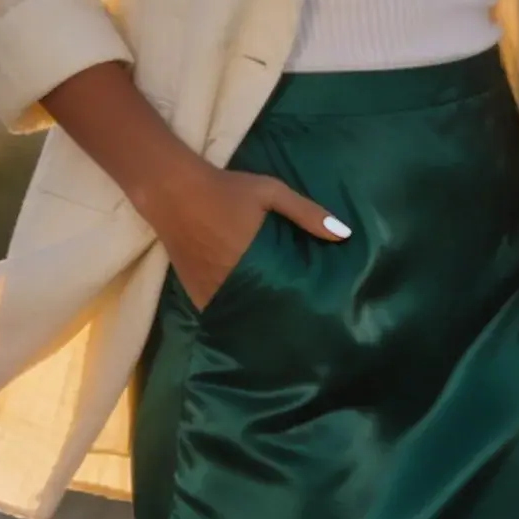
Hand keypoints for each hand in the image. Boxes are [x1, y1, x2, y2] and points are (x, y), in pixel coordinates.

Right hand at [154, 163, 349, 312]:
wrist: (174, 190)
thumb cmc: (226, 189)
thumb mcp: (271, 192)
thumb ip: (307, 213)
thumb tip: (345, 235)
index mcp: (252, 258)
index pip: (281, 295)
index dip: (297, 306)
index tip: (315, 312)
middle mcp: (229, 279)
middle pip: (260, 310)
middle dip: (278, 316)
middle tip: (300, 323)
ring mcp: (208, 288)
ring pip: (238, 314)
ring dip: (255, 319)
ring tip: (276, 328)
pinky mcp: (193, 290)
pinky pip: (216, 311)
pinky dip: (230, 314)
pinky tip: (245, 319)